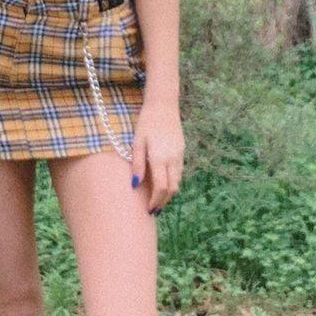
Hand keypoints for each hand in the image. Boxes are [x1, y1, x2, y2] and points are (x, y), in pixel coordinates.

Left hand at [130, 99, 183, 214]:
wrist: (163, 106)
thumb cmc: (146, 123)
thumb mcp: (137, 142)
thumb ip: (137, 164)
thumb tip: (134, 185)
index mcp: (160, 158)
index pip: (161, 187)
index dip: (155, 201)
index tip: (148, 209)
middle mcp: (173, 159)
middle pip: (172, 188)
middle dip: (163, 201)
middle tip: (153, 209)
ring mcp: (179, 155)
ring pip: (178, 181)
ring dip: (169, 193)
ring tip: (157, 199)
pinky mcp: (182, 151)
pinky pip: (179, 172)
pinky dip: (172, 182)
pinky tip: (164, 183)